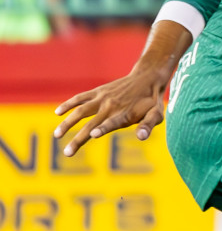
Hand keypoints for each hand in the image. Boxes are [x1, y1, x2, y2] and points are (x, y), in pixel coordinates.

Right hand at [52, 64, 173, 157]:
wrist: (147, 77)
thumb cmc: (151, 101)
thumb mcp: (156, 114)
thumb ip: (148, 125)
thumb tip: (142, 137)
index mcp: (125, 114)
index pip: (112, 123)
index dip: (103, 129)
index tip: (92, 135)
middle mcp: (111, 106)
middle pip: (91, 123)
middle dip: (78, 139)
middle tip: (67, 153)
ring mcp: (102, 98)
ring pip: (80, 111)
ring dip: (68, 123)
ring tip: (57, 135)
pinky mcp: (97, 92)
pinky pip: (80, 98)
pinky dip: (68, 104)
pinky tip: (58, 112)